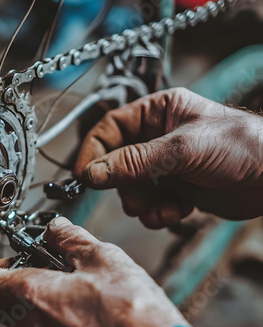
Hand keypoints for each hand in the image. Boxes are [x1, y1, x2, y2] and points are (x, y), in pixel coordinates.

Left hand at [0, 217, 187, 326]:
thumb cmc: (134, 311)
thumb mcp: (103, 257)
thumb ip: (70, 238)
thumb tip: (55, 228)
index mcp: (34, 296)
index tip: (10, 263)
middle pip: (5, 303)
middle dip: (24, 284)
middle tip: (54, 272)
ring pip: (27, 322)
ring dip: (43, 306)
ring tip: (78, 295)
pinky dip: (57, 326)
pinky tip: (87, 317)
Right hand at [74, 87, 262, 227]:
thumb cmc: (241, 146)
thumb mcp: (181, 150)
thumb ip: (133, 162)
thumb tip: (92, 174)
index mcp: (156, 113)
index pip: (109, 129)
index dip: (92, 152)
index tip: (83, 176)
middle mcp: (156, 137)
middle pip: (116, 163)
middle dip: (124, 187)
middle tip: (134, 200)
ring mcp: (165, 165)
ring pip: (131, 188)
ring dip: (142, 204)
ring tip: (162, 209)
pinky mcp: (176, 188)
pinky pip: (150, 204)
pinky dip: (159, 213)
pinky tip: (178, 212)